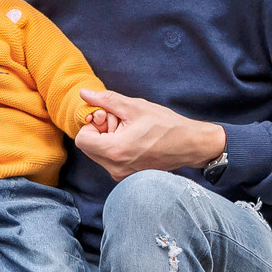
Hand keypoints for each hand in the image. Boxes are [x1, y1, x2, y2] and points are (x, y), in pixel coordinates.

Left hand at [75, 90, 225, 182]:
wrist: (189, 145)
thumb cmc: (165, 125)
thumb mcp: (134, 107)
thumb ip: (105, 100)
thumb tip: (84, 94)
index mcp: (115, 151)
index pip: (82, 139)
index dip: (92, 125)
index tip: (109, 117)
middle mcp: (115, 168)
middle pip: (88, 147)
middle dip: (100, 131)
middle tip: (121, 123)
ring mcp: (121, 175)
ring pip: (98, 153)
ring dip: (107, 139)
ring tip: (130, 132)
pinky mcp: (127, 176)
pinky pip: (109, 160)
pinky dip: (115, 148)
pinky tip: (133, 141)